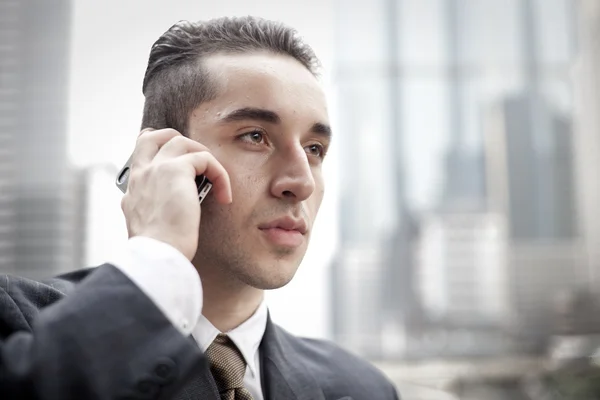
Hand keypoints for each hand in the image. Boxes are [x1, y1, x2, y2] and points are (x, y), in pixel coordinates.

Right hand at [120, 128, 231, 259]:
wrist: (157, 254)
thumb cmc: (158, 250)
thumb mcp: (149, 227)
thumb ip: (155, 210)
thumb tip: (168, 209)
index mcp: (133, 189)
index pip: (140, 153)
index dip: (159, 147)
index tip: (176, 157)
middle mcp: (140, 175)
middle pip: (155, 135)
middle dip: (178, 140)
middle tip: (199, 160)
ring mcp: (155, 169)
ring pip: (181, 141)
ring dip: (203, 156)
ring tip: (216, 179)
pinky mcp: (175, 170)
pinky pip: (205, 158)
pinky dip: (220, 174)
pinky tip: (224, 196)